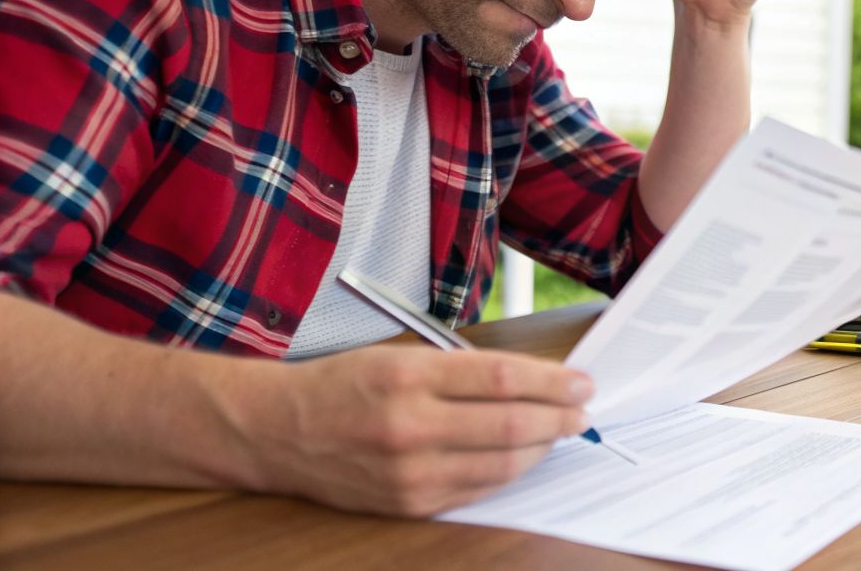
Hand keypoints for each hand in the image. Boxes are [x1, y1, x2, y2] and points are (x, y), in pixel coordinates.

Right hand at [241, 346, 592, 516]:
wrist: (278, 432)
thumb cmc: (344, 385)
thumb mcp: (402, 356)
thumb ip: (466, 369)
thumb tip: (535, 380)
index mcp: (409, 377)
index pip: (503, 379)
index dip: (554, 382)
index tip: (582, 382)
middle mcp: (410, 426)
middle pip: (511, 424)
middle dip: (559, 418)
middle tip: (583, 411)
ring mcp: (410, 472)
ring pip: (502, 464)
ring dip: (542, 448)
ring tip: (559, 432)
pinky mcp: (409, 504)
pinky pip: (477, 490)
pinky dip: (509, 472)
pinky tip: (522, 456)